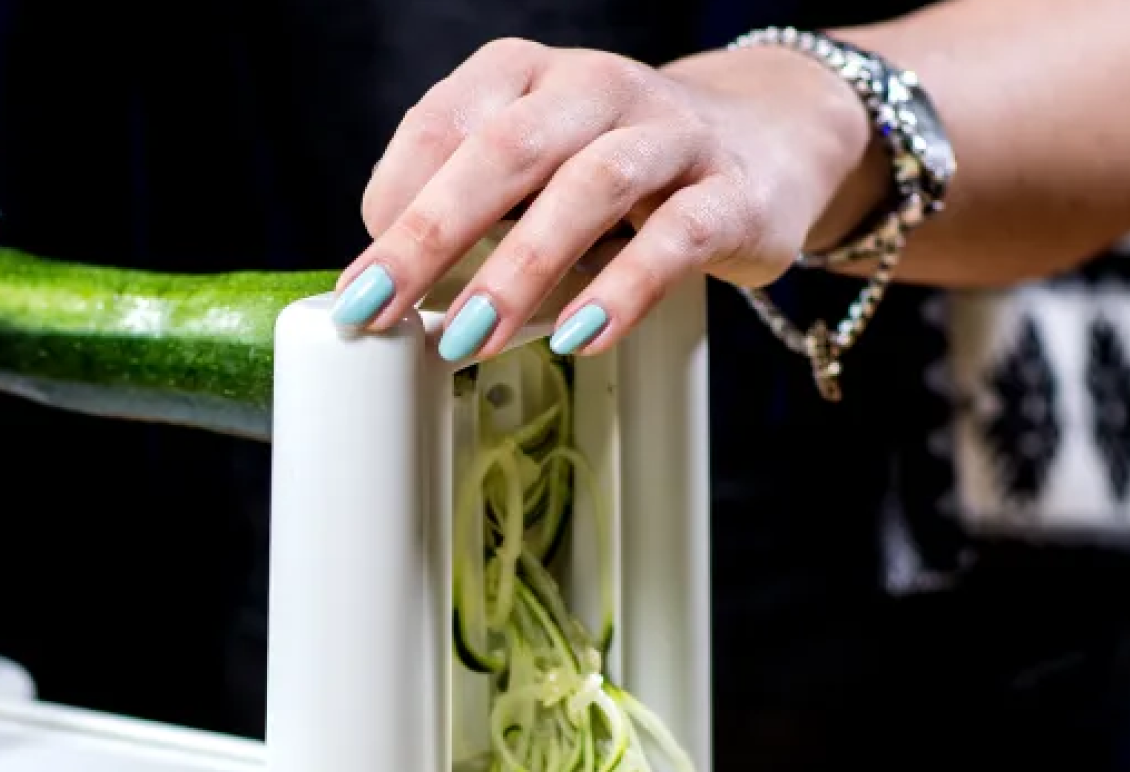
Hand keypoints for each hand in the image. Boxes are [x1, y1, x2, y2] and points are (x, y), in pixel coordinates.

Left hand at [332, 38, 884, 360]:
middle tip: (379, 309)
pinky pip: (677, 237)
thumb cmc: (615, 169)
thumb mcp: (531, 171)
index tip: (362, 284)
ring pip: (589, 186)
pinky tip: (579, 337)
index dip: (395, 202)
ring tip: (469, 339)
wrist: (766, 140)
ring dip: (520, 268)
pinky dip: (624, 289)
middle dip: (431, 234)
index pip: (443, 124)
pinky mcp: (731, 192)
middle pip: (505, 150)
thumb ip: (466, 212)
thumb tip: (386, 294)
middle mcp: (593, 88)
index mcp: (525, 75)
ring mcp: (668, 134)